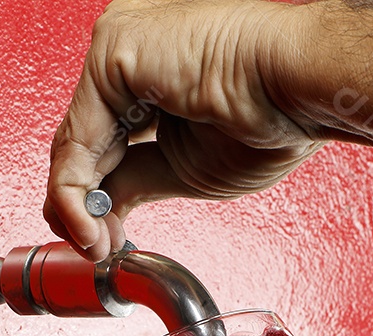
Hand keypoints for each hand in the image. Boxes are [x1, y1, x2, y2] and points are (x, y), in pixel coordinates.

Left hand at [44, 0, 321, 260]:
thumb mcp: (186, 171)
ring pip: (74, 142)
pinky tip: (90, 224)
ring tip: (95, 245)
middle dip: (81, 206)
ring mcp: (120, 49)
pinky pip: (78, 136)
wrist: (297, 92)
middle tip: (94, 248)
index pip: (104, 143)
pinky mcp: (113, 51)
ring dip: (76, 207)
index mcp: (155, 76)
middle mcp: (133, 55)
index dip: (96, 197)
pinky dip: (76, 190)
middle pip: (83, 142)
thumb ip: (137, 182)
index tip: (104, 239)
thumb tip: (102, 212)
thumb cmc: (271, 120)